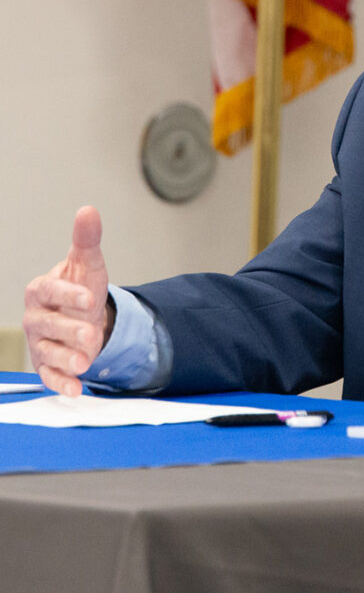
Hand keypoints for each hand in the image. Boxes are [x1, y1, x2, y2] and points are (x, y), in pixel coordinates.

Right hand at [24, 206, 112, 396]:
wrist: (84, 315)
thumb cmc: (81, 287)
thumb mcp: (88, 263)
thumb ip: (87, 239)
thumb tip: (88, 210)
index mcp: (41, 289)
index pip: (51, 291)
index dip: (68, 294)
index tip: (91, 298)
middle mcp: (35, 317)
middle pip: (50, 324)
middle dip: (71, 330)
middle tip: (92, 335)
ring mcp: (39, 342)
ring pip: (49, 351)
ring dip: (65, 359)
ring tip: (84, 362)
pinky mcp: (46, 364)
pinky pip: (49, 376)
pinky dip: (61, 384)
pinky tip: (75, 389)